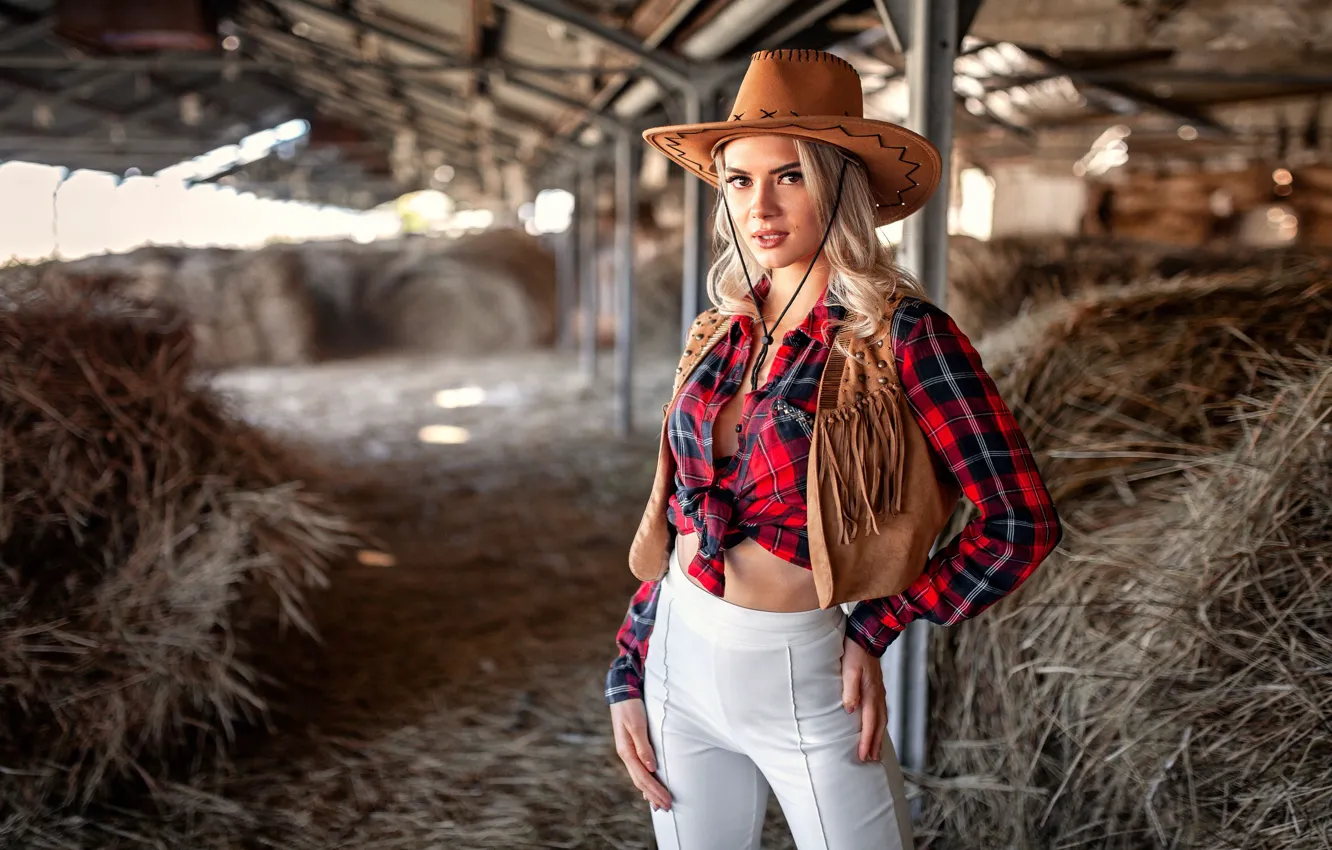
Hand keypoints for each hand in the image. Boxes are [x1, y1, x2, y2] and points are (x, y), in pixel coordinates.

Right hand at [610, 698, 671, 810]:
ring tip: (659, 804)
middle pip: (640, 781)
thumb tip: (651, 768)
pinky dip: (645, 782)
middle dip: (654, 795)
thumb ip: (643, 746)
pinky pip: (638, 770)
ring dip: (649, 792)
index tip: (667, 801)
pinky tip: (648, 788)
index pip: (643, 777)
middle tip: (667, 808)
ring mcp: (628, 751)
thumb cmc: (630, 707)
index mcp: (626, 751)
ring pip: (639, 777)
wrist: (621, 692)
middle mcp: (626, 754)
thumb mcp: (637, 725)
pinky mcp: (631, 747)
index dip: (655, 791)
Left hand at [840, 637, 885, 762]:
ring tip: (876, 750)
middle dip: (875, 744)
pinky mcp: (878, 688)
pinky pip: (881, 712)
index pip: (869, 723)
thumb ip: (850, 690)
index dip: (866, 741)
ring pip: (882, 719)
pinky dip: (880, 724)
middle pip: (878, 726)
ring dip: (879, 736)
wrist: (868, 635)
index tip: (863, 757)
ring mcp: (880, 692)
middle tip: (871, 761)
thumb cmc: (855, 652)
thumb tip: (850, 710)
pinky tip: (876, 727)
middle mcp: (878, 696)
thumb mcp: (848, 669)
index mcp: (870, 693)